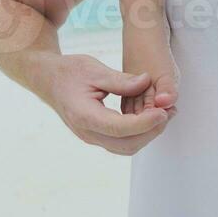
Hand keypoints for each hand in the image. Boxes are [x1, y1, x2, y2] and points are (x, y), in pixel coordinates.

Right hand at [47, 54, 174, 155]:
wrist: (47, 79)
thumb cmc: (68, 71)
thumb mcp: (94, 69)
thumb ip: (121, 80)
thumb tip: (147, 82)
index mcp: (84, 116)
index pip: (120, 128)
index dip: (145, 123)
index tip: (163, 112)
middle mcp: (87, 133)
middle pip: (126, 145)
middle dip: (152, 132)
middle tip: (170, 112)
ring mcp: (90, 137)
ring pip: (125, 148)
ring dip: (148, 135)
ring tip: (165, 114)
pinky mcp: (96, 136)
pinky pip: (121, 142)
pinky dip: (139, 134)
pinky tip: (150, 117)